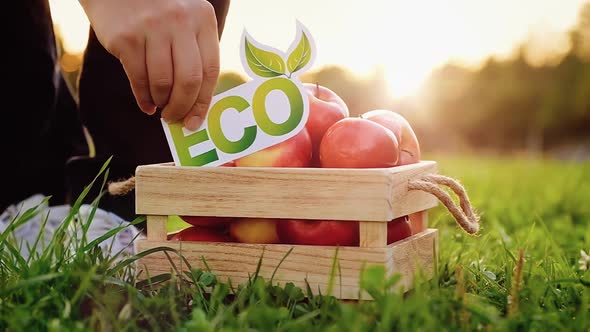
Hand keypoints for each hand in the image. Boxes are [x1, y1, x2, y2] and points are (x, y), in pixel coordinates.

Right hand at [80, 0, 220, 129]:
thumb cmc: (157, 13)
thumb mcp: (186, 20)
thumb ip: (195, 53)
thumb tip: (196, 104)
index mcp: (203, 18)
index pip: (211, 69)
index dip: (203, 101)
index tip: (196, 120)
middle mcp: (180, 21)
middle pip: (189, 80)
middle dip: (182, 107)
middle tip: (175, 118)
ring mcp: (152, 28)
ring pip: (162, 82)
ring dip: (162, 101)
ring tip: (160, 106)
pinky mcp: (126, 37)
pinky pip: (138, 79)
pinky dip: (143, 98)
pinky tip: (146, 104)